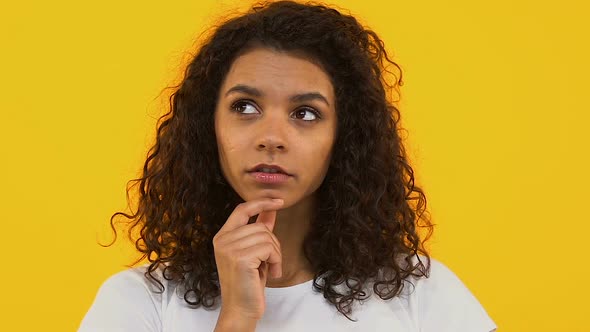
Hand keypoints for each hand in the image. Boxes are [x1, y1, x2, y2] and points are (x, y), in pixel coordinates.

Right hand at [212, 198, 283, 320]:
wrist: (241, 309)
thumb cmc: (248, 282)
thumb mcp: (255, 252)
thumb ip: (260, 230)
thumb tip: (270, 210)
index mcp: (222, 236)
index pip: (242, 209)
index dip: (261, 202)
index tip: (279, 201)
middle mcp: (222, 240)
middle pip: (260, 226)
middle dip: (273, 243)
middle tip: (271, 261)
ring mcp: (229, 248)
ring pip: (267, 236)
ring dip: (275, 254)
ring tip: (270, 268)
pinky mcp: (240, 258)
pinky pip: (269, 248)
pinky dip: (276, 260)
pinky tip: (271, 273)